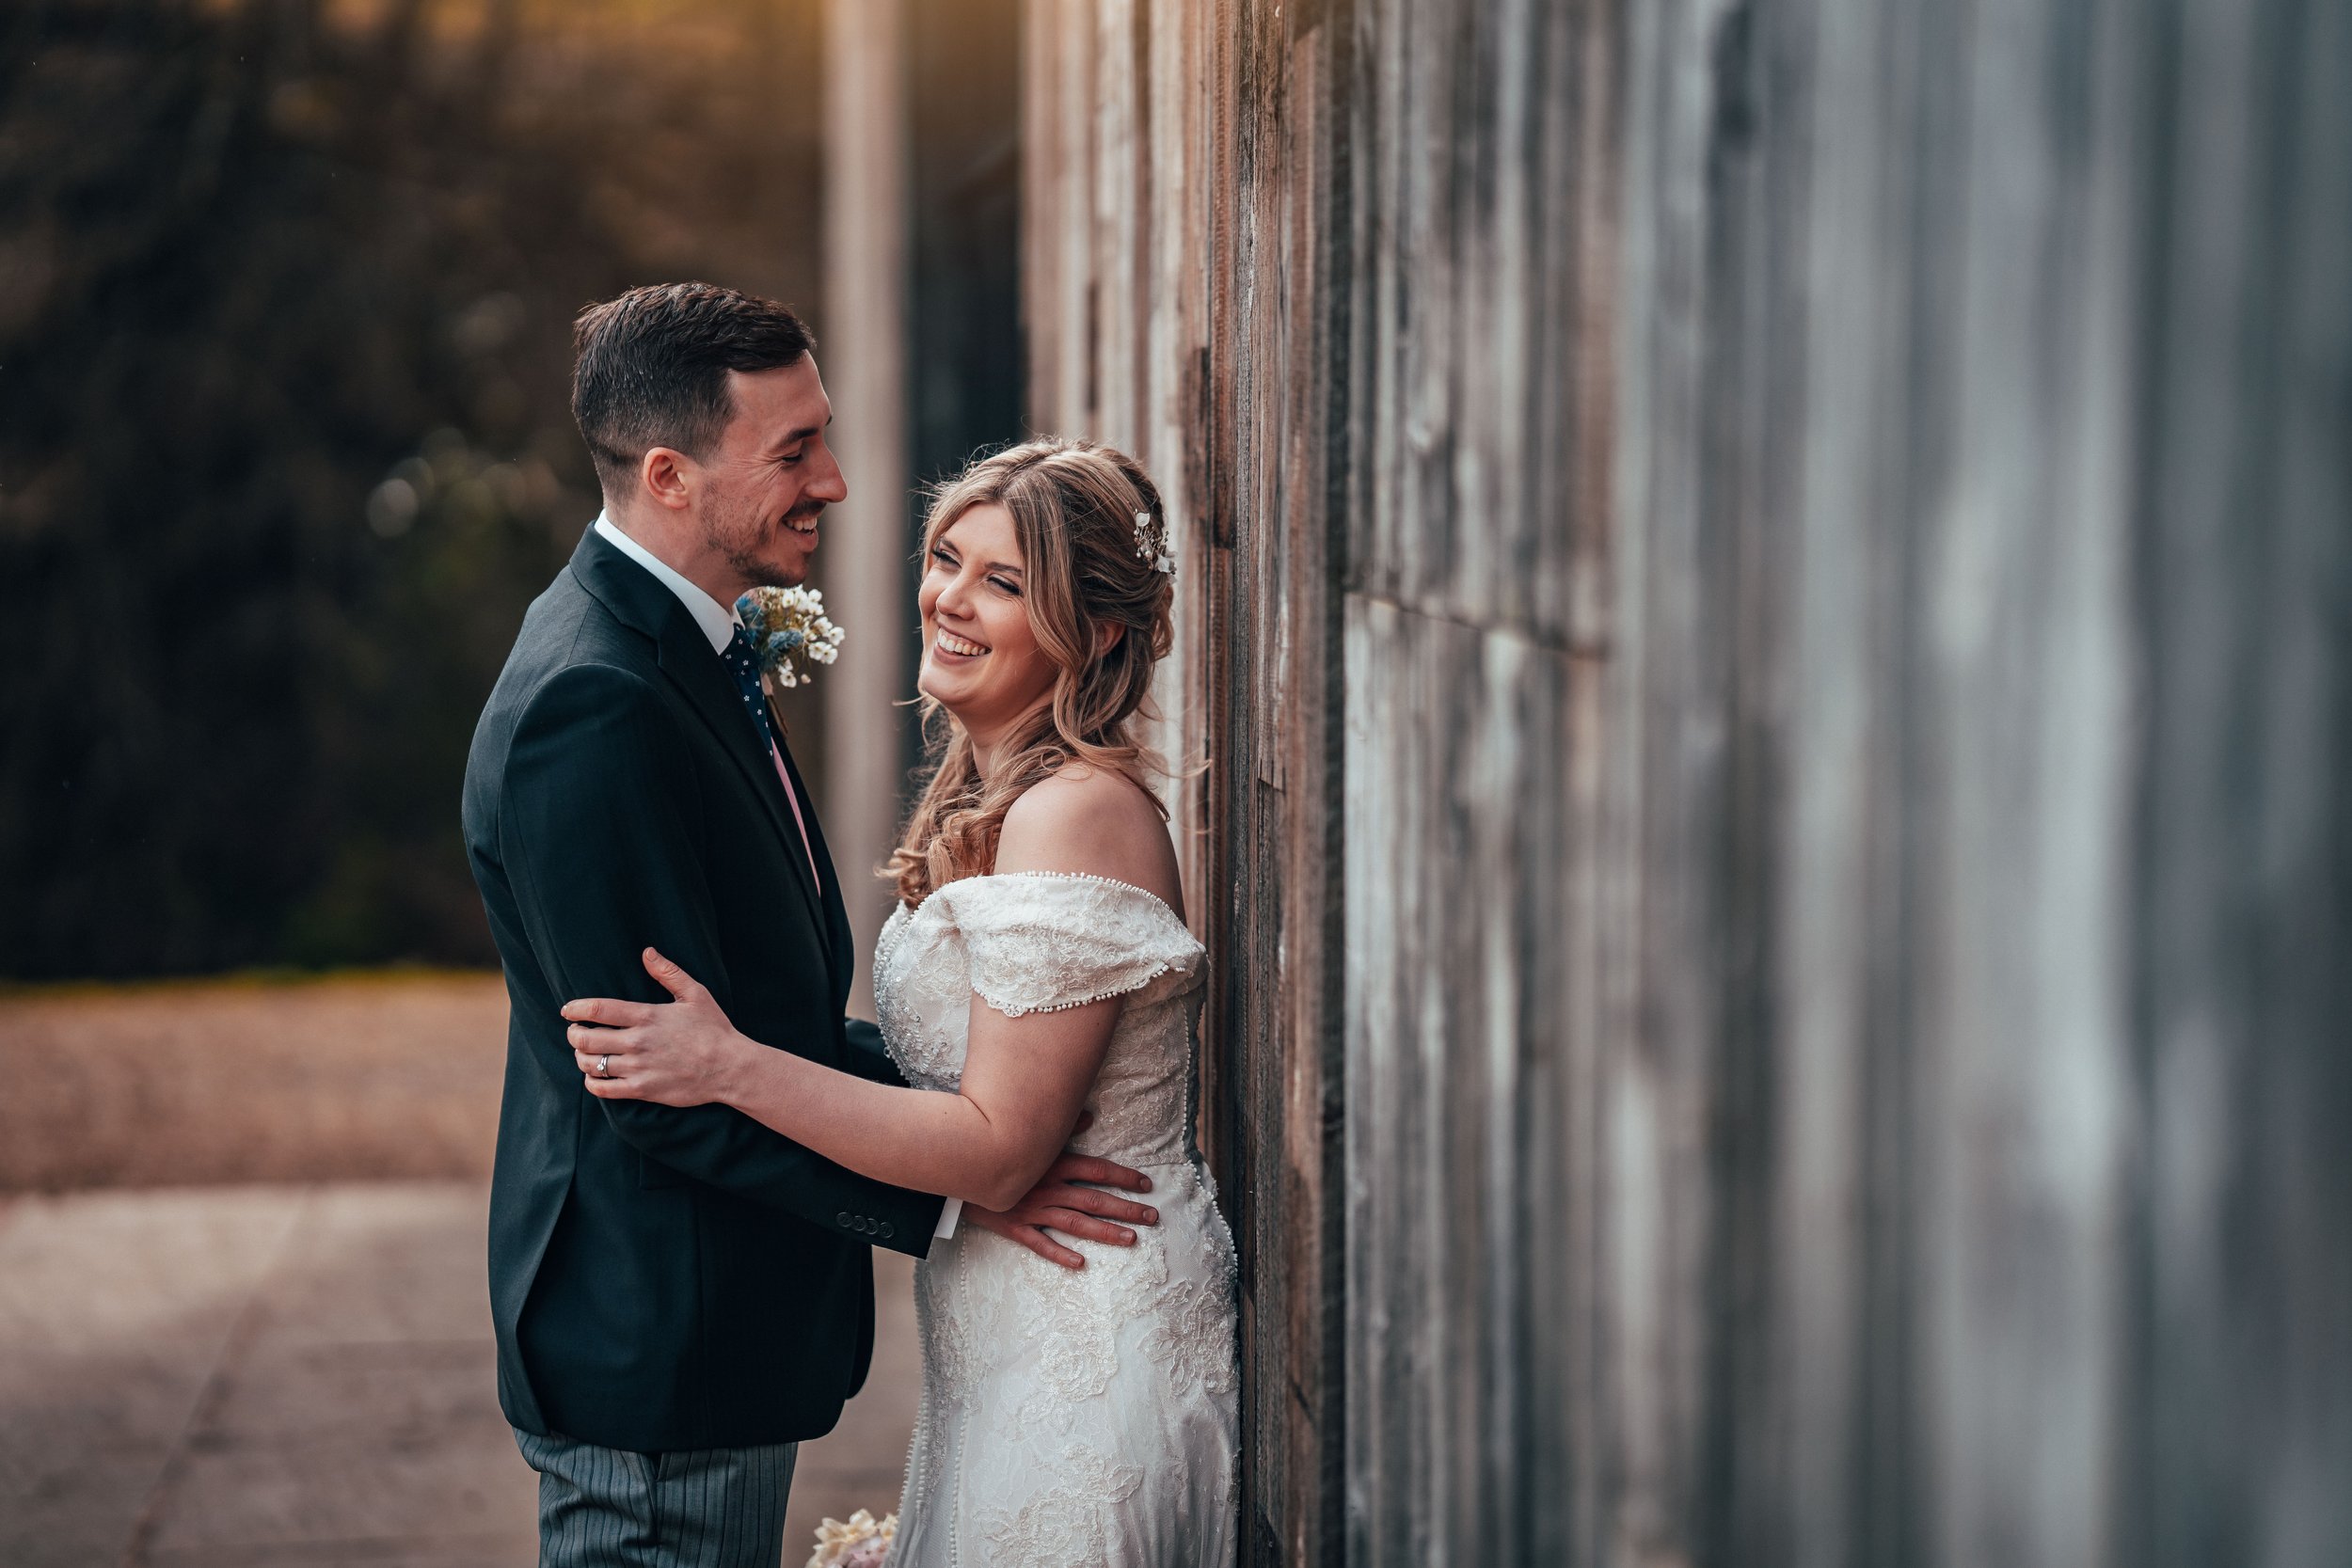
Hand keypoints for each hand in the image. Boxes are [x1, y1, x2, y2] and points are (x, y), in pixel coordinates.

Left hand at [562, 948, 750, 1107]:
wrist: (729, 1068)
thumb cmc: (713, 1029)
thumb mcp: (695, 994)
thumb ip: (668, 972)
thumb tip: (647, 952)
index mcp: (647, 1016)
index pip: (597, 1010)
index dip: (575, 1009)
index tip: (567, 1011)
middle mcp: (638, 1042)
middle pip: (586, 1039)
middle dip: (573, 1035)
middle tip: (575, 1033)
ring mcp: (638, 1068)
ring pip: (590, 1064)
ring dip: (580, 1057)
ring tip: (584, 1053)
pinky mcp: (642, 1089)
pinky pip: (603, 1089)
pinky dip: (592, 1082)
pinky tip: (595, 1076)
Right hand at [963, 1147, 1160, 1269]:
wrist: (958, 1169)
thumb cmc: (998, 1149)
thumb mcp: (1031, 1136)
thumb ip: (1062, 1128)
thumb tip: (1089, 1116)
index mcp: (1055, 1164)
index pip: (1097, 1171)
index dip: (1123, 1177)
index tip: (1146, 1184)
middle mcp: (1049, 1188)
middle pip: (1095, 1200)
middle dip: (1126, 1208)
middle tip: (1152, 1217)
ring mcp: (1033, 1210)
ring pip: (1076, 1224)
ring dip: (1106, 1232)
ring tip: (1131, 1239)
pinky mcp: (1015, 1227)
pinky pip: (1040, 1244)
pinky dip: (1059, 1253)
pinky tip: (1080, 1263)